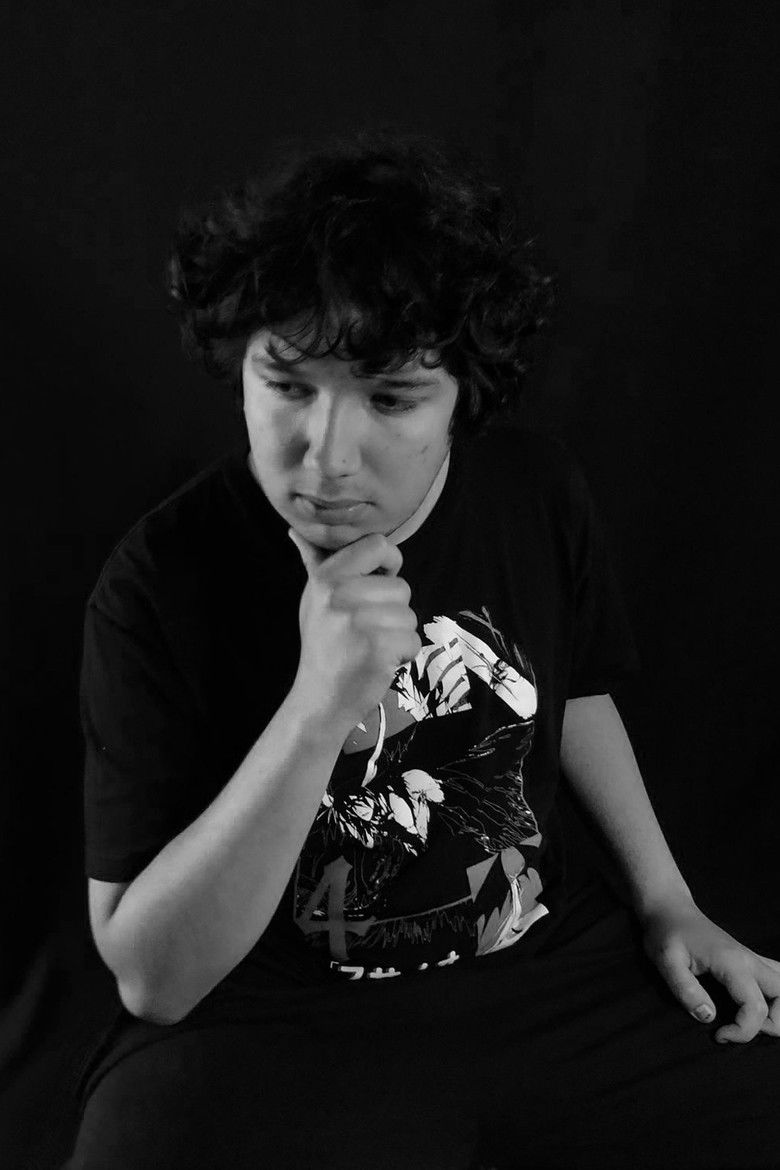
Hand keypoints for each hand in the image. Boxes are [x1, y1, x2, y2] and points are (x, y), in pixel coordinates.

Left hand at [638, 893, 779, 1042]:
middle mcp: (748, 959)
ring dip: (777, 1009)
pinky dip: (774, 997)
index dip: (743, 1031)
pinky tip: (754, 1004)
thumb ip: (685, 990)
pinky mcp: (748, 959)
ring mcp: (751, 957)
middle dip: (771, 1023)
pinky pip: (775, 978)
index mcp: (731, 962)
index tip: (718, 1035)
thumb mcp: (665, 961)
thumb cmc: (666, 933)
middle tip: (740, 1028)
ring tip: (749, 1020)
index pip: (756, 1006)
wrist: (669, 909)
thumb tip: (708, 1017)